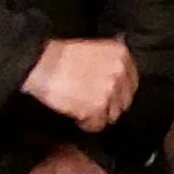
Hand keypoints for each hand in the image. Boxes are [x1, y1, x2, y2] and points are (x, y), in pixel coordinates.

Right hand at [21, 36, 137, 131]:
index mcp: (121, 55)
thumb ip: (111, 61)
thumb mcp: (95, 48)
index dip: (118, 93)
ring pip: (112, 115)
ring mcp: (110, 90)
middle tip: (93, 105)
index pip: (132, 83)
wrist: (42, 65)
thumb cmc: (61, 57)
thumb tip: (120, 73)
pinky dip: (87, 124)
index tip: (108, 97)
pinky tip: (78, 116)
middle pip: (124, 101)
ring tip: (83, 109)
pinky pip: (97, 125)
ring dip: (98, 115)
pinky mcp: (96, 107)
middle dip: (109, 106)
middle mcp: (120, 72)